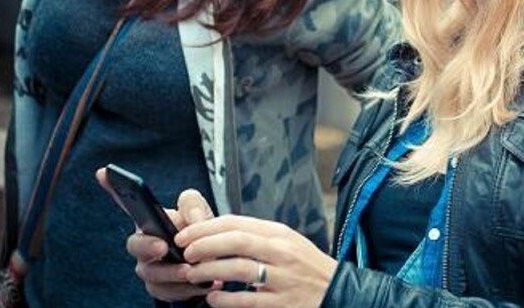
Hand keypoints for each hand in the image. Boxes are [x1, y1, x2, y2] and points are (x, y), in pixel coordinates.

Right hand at [96, 170, 215, 300]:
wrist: (215, 267)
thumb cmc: (203, 238)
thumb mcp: (205, 218)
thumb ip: (197, 211)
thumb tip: (194, 219)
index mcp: (154, 221)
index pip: (130, 204)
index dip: (115, 189)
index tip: (104, 172)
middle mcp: (145, 244)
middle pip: (133, 244)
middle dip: (146, 246)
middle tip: (163, 247)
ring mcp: (150, 268)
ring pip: (149, 272)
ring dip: (171, 272)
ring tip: (192, 271)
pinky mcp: (160, 288)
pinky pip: (164, 291)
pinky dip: (185, 290)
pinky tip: (203, 284)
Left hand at [177, 215, 338, 307]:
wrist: (337, 291)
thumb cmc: (307, 267)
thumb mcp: (288, 243)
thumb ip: (258, 237)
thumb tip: (217, 234)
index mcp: (280, 234)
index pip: (237, 223)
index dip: (206, 228)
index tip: (186, 235)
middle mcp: (282, 252)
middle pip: (235, 241)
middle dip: (204, 245)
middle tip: (185, 252)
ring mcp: (282, 278)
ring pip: (238, 269)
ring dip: (208, 272)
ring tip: (192, 275)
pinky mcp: (282, 304)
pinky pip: (247, 301)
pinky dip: (225, 300)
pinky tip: (213, 300)